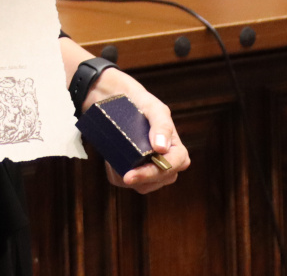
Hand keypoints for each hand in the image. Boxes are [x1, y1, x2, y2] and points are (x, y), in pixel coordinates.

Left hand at [85, 68, 189, 193]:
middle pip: (161, 179)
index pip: (175, 165)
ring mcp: (149, 168)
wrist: (114, 100)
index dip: (156, 172)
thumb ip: (161, 124)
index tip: (134, 174)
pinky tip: (110, 163)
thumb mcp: (153, 107)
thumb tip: (162, 148)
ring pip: (144, 186)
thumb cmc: (139, 102)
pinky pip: (125, 182)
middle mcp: (166, 161)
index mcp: (175, 147)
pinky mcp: (132, 171)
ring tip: (114, 162)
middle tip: (123, 174)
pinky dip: (116, 175)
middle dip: (143, 179)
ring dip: (128, 178)